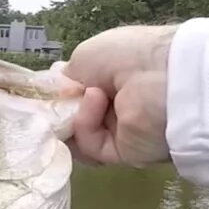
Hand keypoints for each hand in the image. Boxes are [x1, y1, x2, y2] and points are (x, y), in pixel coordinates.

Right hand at [59, 25, 179, 167]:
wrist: (166, 78)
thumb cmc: (128, 55)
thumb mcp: (87, 56)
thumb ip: (66, 78)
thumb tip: (57, 93)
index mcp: (111, 79)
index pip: (75, 95)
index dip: (57, 95)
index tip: (41, 92)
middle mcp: (114, 107)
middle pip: (71, 119)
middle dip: (57, 112)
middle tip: (48, 102)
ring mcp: (118, 132)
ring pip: (75, 137)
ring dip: (71, 117)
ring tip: (81, 96)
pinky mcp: (121, 154)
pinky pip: (90, 146)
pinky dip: (85, 126)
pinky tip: (96, 102)